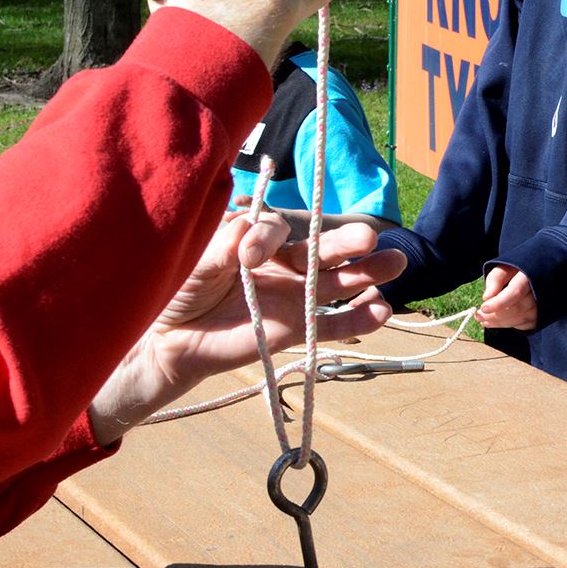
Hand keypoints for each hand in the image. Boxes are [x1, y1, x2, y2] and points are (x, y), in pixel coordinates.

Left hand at [87, 211, 407, 443]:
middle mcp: (283, 264)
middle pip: (322, 250)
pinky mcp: (296, 328)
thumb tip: (253, 230)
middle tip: (368, 237)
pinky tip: (382, 310)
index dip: (269, 237)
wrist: (169, 339)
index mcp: (259, 240)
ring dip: (368, 273)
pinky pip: (332, 323)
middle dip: (345, 243)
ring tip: (398, 262)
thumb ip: (225, 243)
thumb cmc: (177, 291)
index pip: (278, 228)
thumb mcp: (196, 260)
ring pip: (337, 282)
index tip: (248, 256)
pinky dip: (357, 319)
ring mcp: (293, 296)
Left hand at [474, 264, 536, 330]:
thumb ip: (495, 279)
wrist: (533, 276)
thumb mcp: (504, 268)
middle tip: (478, 315)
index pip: (515, 292)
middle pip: (516, 308)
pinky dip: (507, 325)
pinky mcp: (540, 317)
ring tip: (483, 320)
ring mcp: (541, 306)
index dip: (498, 303)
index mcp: (529, 276)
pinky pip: (522, 325)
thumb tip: (487, 297)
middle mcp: (539, 292)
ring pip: (519, 319)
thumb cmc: (516, 271)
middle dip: (495, 315)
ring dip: (498, 323)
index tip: (483, 308)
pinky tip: (496, 322)